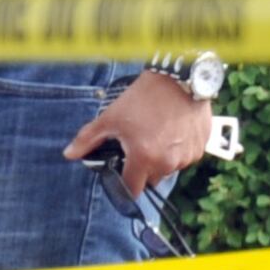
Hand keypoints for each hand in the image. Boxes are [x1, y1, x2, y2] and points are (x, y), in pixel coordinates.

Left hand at [69, 70, 209, 198]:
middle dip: (143, 168)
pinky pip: (186, 157)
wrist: (178, 80)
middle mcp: (169, 162)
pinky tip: (171, 132)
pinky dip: (178, 150)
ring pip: (170, 168)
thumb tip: (68, 154)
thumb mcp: (110, 118)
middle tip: (138, 146)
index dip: (124, 185)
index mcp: (144, 159)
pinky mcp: (201, 146)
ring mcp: (188, 155)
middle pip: (152, 179)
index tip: (121, 175)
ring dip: (162, 159)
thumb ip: (88, 140)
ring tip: (155, 135)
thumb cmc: (141, 99)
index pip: (133, 189)